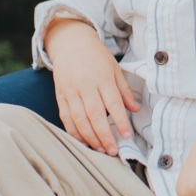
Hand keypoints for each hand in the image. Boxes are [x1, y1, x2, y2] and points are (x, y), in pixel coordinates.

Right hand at [46, 17, 138, 155]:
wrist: (70, 44)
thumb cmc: (96, 58)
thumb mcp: (114, 69)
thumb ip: (124, 90)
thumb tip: (136, 109)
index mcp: (102, 77)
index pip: (113, 103)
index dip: (120, 121)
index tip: (127, 136)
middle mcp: (85, 85)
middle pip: (95, 114)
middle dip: (104, 135)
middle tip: (113, 151)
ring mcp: (70, 91)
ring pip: (78, 118)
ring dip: (89, 137)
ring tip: (100, 149)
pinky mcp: (60, 95)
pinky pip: (65, 117)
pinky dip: (73, 131)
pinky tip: (83, 141)